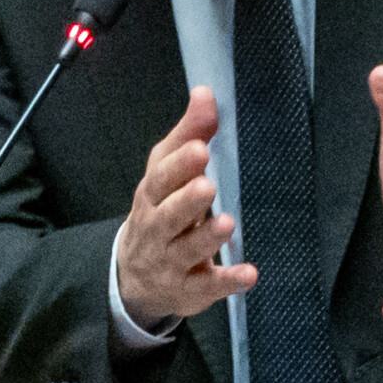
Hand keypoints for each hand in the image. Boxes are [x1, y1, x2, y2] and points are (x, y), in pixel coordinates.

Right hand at [118, 86, 254, 328]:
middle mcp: (157, 229)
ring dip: (207, 238)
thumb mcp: (167, 172)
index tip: (199, 149)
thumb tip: (205, 92)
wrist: (133, 276)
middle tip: (208, 186)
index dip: (179, 165)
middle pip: (168, 216)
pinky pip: (208, 287)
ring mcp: (171, 262)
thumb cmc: (159, 211)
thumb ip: (188, 134)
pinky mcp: (189, 289)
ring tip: (227, 223)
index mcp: (152, 195)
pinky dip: (227, 281)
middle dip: (186, 201)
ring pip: (187, 251)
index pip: (161, 178)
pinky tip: (248, 273)